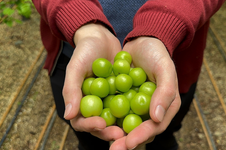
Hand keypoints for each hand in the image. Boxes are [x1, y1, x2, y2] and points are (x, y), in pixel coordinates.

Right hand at [62, 23, 123, 140]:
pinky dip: (134, 109)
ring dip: (124, 125)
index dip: (90, 126)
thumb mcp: (76, 68)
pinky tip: (144, 111)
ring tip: (134, 128)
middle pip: (100, 125)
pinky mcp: (122, 94)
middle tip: (122, 134)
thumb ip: (71, 90)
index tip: (101, 124)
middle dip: (110, 131)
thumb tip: (68, 115)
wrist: (101, 38)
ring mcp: (109, 100)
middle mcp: (95, 105)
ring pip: (116, 118)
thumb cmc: (84, 51)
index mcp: (80, 102)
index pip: (82, 121)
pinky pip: (128, 104)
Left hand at [110, 37, 180, 149]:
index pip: (155, 127)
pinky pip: (115, 110)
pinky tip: (96, 121)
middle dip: (126, 141)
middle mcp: (150, 110)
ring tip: (102, 136)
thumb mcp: (165, 69)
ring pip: (125, 124)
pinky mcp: (123, 98)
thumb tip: (156, 118)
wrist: (142, 41)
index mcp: (165, 106)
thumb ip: (165, 92)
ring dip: (114, 132)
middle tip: (113, 148)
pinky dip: (107, 116)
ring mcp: (136, 105)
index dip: (142, 136)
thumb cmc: (157, 54)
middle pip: (139, 130)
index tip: (129, 142)